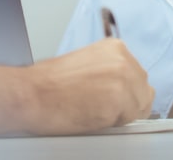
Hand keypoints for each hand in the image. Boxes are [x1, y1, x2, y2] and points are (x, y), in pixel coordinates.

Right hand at [27, 38, 153, 133]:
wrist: (30, 94)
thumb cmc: (49, 84)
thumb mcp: (86, 65)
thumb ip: (110, 72)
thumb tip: (125, 90)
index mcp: (116, 48)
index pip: (138, 77)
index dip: (126, 94)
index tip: (110, 99)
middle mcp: (124, 59)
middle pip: (143, 92)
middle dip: (127, 104)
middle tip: (99, 108)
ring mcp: (124, 79)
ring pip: (139, 108)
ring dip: (120, 115)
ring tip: (92, 110)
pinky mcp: (119, 99)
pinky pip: (128, 121)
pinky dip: (112, 124)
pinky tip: (91, 115)